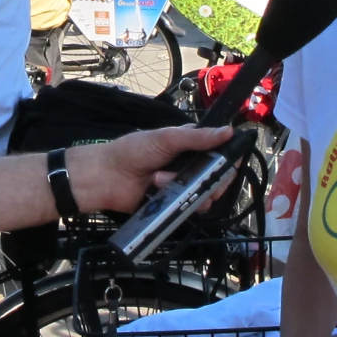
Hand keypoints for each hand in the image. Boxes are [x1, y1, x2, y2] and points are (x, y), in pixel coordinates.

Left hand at [65, 125, 233, 214]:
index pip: (218, 150)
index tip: (231, 163)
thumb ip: (197, 137)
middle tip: (205, 181)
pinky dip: (184, 203)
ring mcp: (181, 185)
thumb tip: (229, 130)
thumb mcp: (166, 138)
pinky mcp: (173, 203)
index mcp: (188, 144)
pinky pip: (190, 207)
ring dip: (193, 190)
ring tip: (171, 185)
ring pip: (205, 192)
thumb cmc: (133, 151)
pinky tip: (170, 197)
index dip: (227, 157)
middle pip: (216, 175)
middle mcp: (187, 165)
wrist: (106, 177)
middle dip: (213, 179)